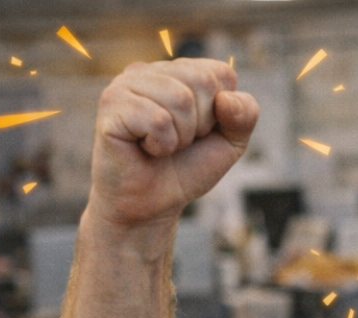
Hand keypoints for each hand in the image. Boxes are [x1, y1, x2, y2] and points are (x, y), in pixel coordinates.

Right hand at [88, 58, 258, 229]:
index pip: (221, 73)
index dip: (220, 113)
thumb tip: (226, 99)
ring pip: (180, 99)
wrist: (151, 206)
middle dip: (200, 124)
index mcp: (177, 71)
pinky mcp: (111, 104)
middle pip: (202, 82)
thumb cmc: (186, 169)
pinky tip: (145, 149)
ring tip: (161, 146)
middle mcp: (149, 70)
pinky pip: (157, 119)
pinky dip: (161, 144)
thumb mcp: (230, 143)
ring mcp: (126, 83)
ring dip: (180, 136)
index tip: (199, 133)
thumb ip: (245, 115)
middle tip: (178, 142)